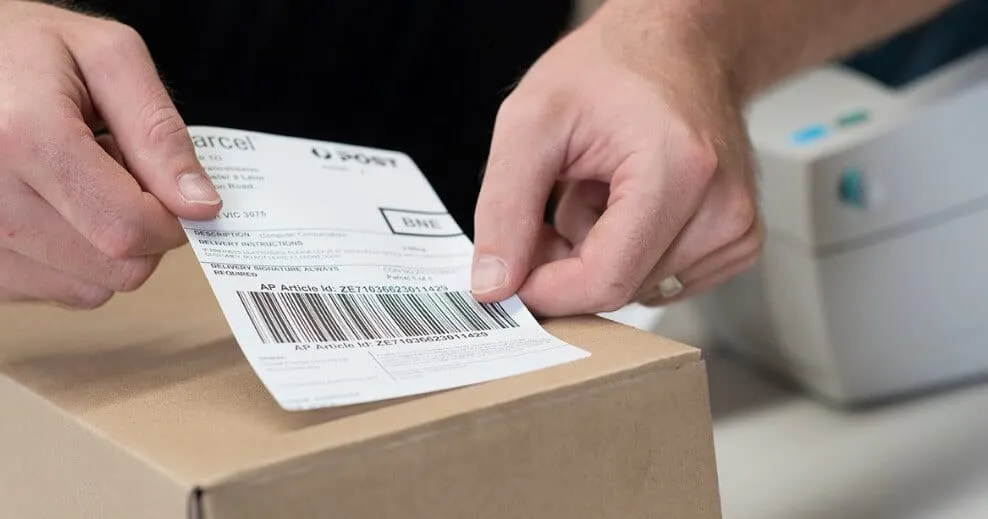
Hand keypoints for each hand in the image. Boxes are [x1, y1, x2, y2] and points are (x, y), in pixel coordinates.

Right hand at [0, 2, 220, 307]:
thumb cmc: (29, 50)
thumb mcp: (108, 58)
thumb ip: (160, 133)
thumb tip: (201, 206)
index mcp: (25, 137)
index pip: (129, 229)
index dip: (173, 220)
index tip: (175, 192)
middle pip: (116, 267)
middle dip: (144, 229)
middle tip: (117, 171)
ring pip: (90, 288)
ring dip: (107, 245)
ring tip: (77, 181)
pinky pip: (55, 290)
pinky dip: (73, 258)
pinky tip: (53, 204)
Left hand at [471, 3, 762, 315]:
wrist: (676, 45)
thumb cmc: (613, 68)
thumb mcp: (531, 121)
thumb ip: (504, 208)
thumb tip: (495, 285)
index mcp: (678, 169)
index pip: (605, 279)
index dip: (545, 288)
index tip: (512, 273)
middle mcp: (722, 207)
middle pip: (619, 288)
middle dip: (569, 262)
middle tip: (556, 202)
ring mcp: (736, 228)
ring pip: (637, 291)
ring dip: (599, 255)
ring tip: (600, 191)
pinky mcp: (738, 241)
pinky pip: (661, 283)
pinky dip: (630, 254)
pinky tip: (628, 205)